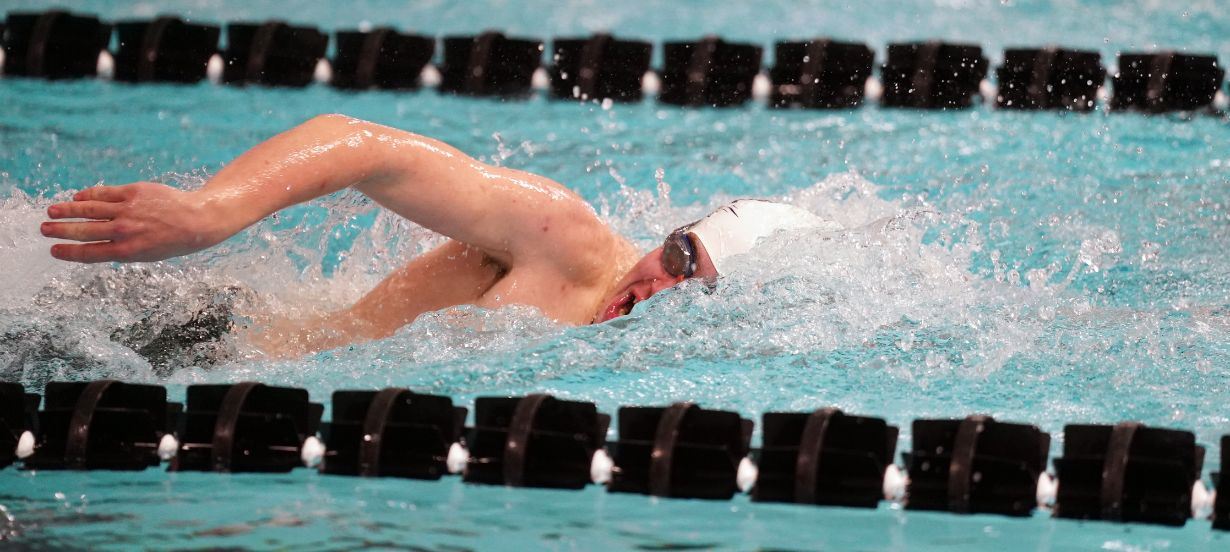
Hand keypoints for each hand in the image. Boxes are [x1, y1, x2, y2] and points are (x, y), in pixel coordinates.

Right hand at [41, 182, 228, 262]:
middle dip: (61, 230)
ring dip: (68, 210)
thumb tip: (93, 243)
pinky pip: (104, 193)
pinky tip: (77, 197)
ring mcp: (128, 210)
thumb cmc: (171, 240)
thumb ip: (119, 249)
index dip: (68, 252)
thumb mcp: (146, 254)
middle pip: (84, 230)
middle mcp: (125, 231)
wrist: (197, 220)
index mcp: (127, 251)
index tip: (53, 250)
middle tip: (43, 229)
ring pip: (89, 209)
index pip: (89, 253)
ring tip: (52, 211)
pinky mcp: (133, 192)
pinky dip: (88, 195)